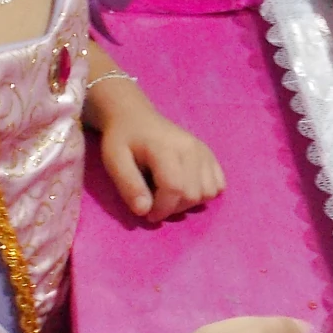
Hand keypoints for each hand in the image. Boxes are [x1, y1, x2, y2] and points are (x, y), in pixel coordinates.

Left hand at [88, 74, 224, 218]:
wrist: (136, 118)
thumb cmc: (123, 140)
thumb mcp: (114, 161)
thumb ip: (128, 186)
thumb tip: (144, 211)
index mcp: (165, 148)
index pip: (174, 188)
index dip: (161, 209)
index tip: (147, 213)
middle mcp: (191, 148)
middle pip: (192, 194)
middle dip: (173, 207)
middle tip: (155, 201)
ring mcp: (203, 151)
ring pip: (208, 193)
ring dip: (188, 203)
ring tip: (169, 194)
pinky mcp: (210, 156)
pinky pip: (218, 185)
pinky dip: (203, 193)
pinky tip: (185, 188)